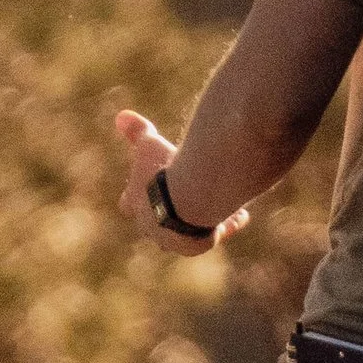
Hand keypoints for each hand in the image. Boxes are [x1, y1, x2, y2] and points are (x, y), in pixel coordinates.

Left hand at [114, 109, 246, 254]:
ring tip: (228, 209)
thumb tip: (121, 116)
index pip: (129, 204)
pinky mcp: (196, 246)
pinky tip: (241, 216)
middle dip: (175, 212)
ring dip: (206, 219)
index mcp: (136, 205)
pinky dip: (226, 225)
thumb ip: (137, 131)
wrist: (187, 197)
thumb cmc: (164, 169)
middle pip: (158, 225)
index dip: (138, 197)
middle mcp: (151, 228)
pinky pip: (213, 236)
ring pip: (190, 231)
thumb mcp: (149, 144)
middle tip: (190, 201)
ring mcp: (172, 240)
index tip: (152, 188)